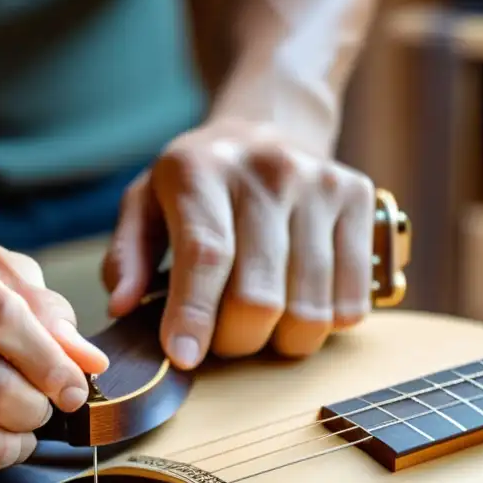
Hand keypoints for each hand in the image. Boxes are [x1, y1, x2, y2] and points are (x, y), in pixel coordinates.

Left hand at [102, 120, 376, 366]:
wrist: (269, 125)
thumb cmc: (197, 184)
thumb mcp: (144, 205)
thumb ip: (126, 257)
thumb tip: (122, 306)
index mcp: (201, 170)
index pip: (206, 254)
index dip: (195, 314)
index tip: (184, 357)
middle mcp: (267, 170)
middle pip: (259, 296)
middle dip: (236, 340)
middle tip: (223, 338)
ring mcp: (320, 183)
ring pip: (309, 309)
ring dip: (281, 340)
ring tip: (262, 323)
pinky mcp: (359, 199)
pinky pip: (352, 301)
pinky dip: (325, 325)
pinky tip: (301, 303)